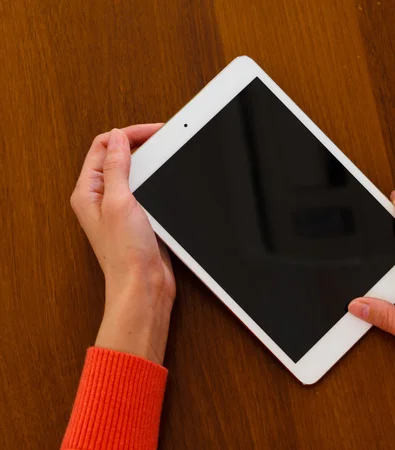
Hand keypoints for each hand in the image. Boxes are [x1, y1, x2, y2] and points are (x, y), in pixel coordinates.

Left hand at [71, 125, 175, 364]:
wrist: (144, 284)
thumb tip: (117, 138)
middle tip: (163, 137)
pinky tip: (167, 178)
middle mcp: (101, 198)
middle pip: (117, 157)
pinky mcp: (138, 218)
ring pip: (133, 172)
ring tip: (166, 152)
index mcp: (87, 192)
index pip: (103, 147)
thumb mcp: (119, 202)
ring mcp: (120, 208)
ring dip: (149, 161)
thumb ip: (116, 167)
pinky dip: (156, 178)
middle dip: (139, 144)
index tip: (154, 131)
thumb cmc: (126, 254)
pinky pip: (145, 188)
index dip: (127, 134)